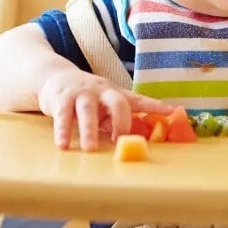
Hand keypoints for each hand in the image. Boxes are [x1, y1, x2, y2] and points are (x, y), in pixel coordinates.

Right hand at [37, 69, 172, 150]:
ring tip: (90, 149)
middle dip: (121, 121)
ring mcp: (82, 94)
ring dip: (89, 130)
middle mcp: (102, 91)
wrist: (56, 77)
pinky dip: (63, 131)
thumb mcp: (104, 105)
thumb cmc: (87, 96)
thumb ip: (115, 119)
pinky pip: (63, 116)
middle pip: (117, 102)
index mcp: (116, 94)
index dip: (155, 105)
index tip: (171, 111)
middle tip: (120, 139)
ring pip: (87, 110)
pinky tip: (64, 145)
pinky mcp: (62, 99)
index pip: (139, 99)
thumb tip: (129, 139)